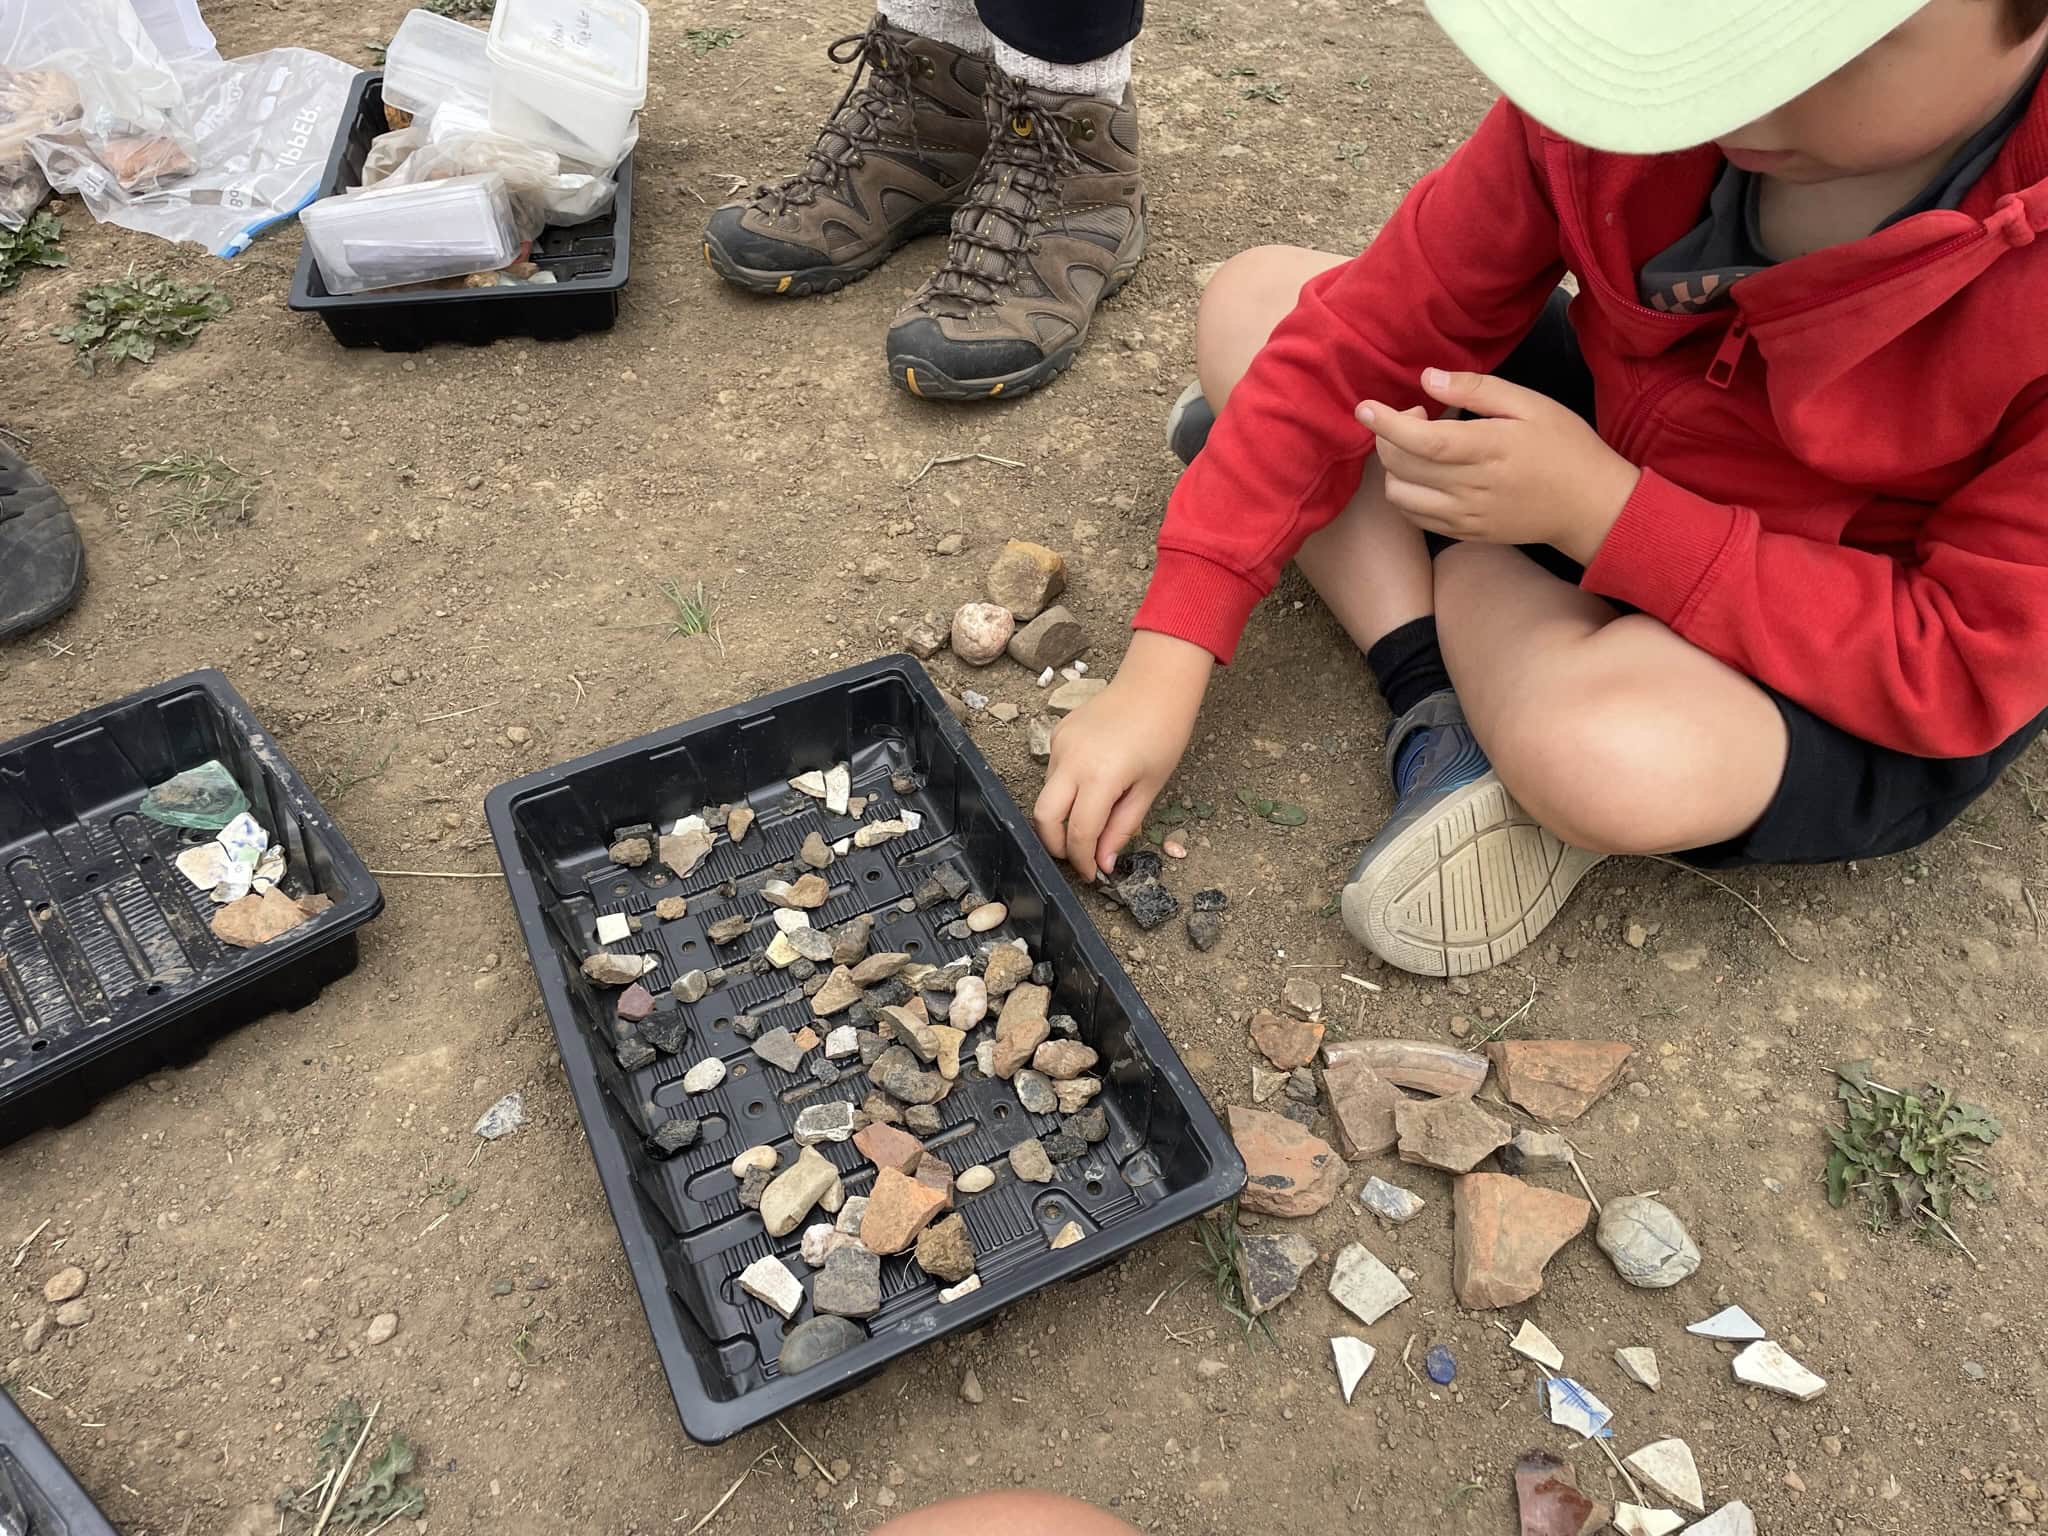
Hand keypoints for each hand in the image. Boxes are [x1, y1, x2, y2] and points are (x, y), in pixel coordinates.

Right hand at [1033, 631, 1212, 882]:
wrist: (1155, 685)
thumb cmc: (1163, 733)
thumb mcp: (1149, 788)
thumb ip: (1122, 827)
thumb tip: (1104, 862)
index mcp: (1100, 777)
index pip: (1078, 833)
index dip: (1083, 860)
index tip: (1093, 874)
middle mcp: (1071, 761)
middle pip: (1044, 818)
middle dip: (1057, 845)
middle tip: (1080, 857)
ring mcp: (1059, 745)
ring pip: (1046, 796)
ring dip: (1063, 817)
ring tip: (1093, 818)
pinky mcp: (1057, 734)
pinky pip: (1053, 773)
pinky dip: (1066, 790)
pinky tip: (1092, 785)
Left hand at [1360, 368, 1641, 562]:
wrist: (1590, 506)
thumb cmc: (1564, 445)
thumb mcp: (1530, 404)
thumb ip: (1477, 389)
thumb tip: (1428, 378)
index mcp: (1489, 449)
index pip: (1421, 440)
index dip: (1386, 424)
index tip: (1364, 407)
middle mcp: (1472, 487)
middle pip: (1401, 467)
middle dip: (1389, 437)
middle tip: (1416, 417)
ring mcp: (1466, 516)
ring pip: (1400, 495)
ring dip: (1394, 467)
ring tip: (1422, 448)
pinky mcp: (1465, 533)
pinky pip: (1415, 516)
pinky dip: (1407, 491)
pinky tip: (1427, 473)